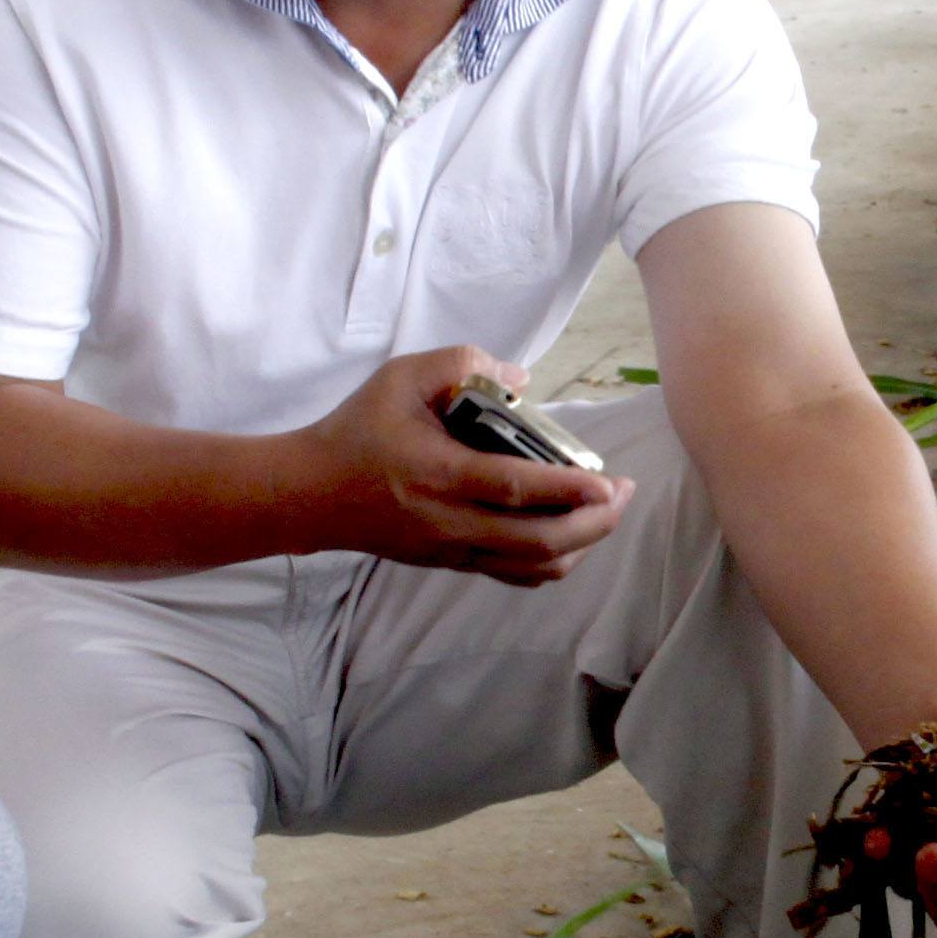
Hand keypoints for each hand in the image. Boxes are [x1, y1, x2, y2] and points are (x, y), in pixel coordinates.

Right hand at [297, 346, 631, 584]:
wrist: (311, 494)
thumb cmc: (357, 430)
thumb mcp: (400, 378)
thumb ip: (461, 364)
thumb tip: (522, 380)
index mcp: (438, 474)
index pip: (514, 489)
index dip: (567, 489)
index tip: (610, 483)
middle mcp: (449, 522)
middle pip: (537, 542)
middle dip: (593, 524)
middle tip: (625, 495)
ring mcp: (451, 550)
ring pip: (531, 567)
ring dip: (579, 545)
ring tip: (604, 513)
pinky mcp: (450, 562)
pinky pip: (513, 573)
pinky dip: (551, 560)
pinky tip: (569, 535)